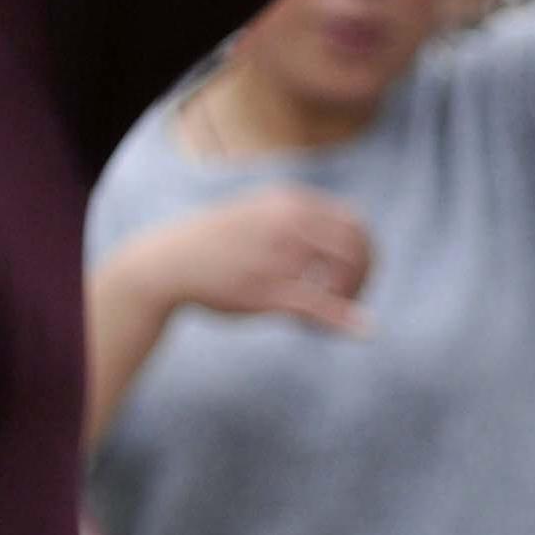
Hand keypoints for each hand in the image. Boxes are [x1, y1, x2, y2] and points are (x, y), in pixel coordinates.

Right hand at [115, 187, 376, 337]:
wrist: (169, 261)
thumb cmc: (218, 242)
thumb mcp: (260, 214)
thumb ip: (299, 219)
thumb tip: (343, 231)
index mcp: (291, 202)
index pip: (354, 223)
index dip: (365, 251)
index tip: (355, 274)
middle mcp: (290, 223)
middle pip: (357, 247)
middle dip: (363, 276)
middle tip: (350, 298)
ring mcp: (279, 256)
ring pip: (343, 274)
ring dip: (349, 298)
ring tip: (327, 314)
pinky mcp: (267, 291)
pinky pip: (321, 305)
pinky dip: (346, 320)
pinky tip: (362, 332)